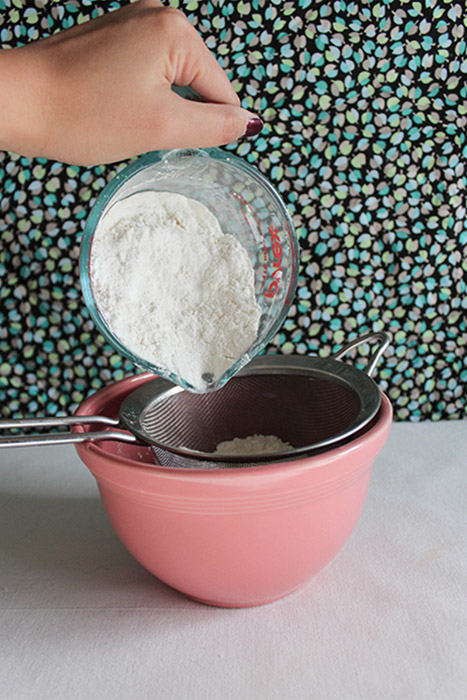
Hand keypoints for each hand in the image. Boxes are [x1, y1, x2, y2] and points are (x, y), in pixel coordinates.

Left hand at [0, 0, 261, 164]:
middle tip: (141, 129)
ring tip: (123, 117)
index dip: (206, 127)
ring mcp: (131, 22)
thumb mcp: (161, 126)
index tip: (173, 140)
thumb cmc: (84, 113)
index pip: (220, 90)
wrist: (18, 102)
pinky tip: (113, 106)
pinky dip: (138, 97)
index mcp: (175, 31)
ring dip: (157, 109)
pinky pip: (146, 73)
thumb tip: (248, 123)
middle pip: (196, 83)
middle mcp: (156, 15)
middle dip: (177, 115)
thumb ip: (214, 126)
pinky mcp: (111, 36)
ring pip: (170, 81)